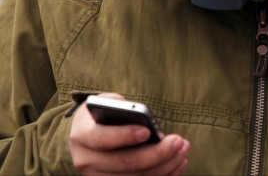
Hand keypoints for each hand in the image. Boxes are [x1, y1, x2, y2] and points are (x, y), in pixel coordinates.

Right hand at [69, 93, 189, 175]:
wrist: (89, 131)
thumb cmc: (105, 113)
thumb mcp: (110, 103)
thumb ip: (124, 111)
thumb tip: (148, 124)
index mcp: (82, 135)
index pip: (101, 138)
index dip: (124, 136)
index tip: (148, 132)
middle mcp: (85, 160)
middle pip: (123, 164)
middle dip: (155, 154)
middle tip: (179, 141)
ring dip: (164, 167)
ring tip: (183, 151)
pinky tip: (178, 164)